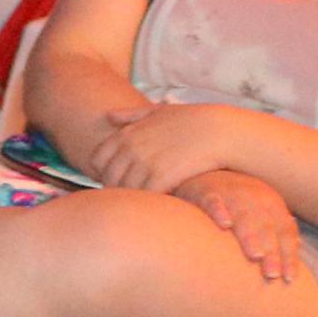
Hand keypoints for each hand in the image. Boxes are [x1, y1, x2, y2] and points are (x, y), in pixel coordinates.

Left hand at [86, 98, 252, 194]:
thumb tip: (108, 116)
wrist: (220, 131)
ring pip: (125, 189)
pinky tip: (157, 203)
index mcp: (126, 134)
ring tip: (141, 205)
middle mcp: (131, 147)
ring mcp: (145, 162)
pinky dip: (148, 201)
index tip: (115, 180)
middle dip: (116, 189)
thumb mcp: (158, 111)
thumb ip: (131, 115)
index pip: (97, 160)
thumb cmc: (191, 120)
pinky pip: (144, 195)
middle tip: (128, 198)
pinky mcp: (162, 176)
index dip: (103, 173)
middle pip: (109, 178)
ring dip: (132, 198)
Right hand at [179, 168, 301, 282]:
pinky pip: (214, 200)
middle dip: (271, 251)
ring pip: (243, 215)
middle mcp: (255, 198)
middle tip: (272, 274)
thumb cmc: (236, 199)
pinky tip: (224, 224)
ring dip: (250, 235)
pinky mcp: (206, 191)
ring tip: (255, 255)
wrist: (204, 170)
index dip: (288, 254)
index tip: (288, 279)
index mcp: (272, 205)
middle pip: (266, 227)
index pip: (285, 232)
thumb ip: (276, 228)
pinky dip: (219, 211)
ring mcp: (231, 193)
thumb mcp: (260, 210)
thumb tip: (297, 250)